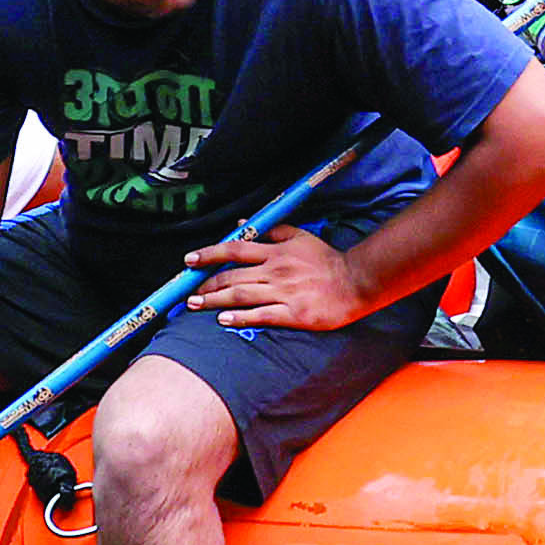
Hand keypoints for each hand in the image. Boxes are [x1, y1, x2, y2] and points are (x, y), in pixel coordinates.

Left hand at [189, 224, 375, 332]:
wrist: (356, 282)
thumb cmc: (327, 261)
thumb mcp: (300, 236)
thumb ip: (272, 230)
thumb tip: (243, 224)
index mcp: (276, 252)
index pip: (235, 250)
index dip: (210, 254)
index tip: (190, 261)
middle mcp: (276, 271)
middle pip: (233, 277)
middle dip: (207, 284)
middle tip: (188, 292)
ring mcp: (284, 293)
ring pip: (241, 296)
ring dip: (215, 301)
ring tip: (196, 305)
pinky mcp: (294, 314)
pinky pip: (261, 316)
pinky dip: (240, 317)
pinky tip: (224, 320)